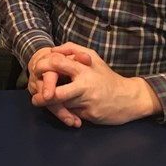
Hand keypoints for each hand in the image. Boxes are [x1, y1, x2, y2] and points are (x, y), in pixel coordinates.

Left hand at [31, 42, 161, 125]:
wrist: (130, 98)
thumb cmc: (106, 76)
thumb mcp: (92, 57)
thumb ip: (72, 49)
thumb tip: (52, 49)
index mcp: (84, 69)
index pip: (57, 64)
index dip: (43, 66)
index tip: (36, 70)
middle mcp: (85, 86)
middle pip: (56, 93)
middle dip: (43, 96)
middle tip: (35, 97)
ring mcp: (88, 102)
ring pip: (63, 106)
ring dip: (52, 105)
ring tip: (41, 102)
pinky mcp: (91, 115)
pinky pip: (72, 114)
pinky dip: (66, 113)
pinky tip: (64, 111)